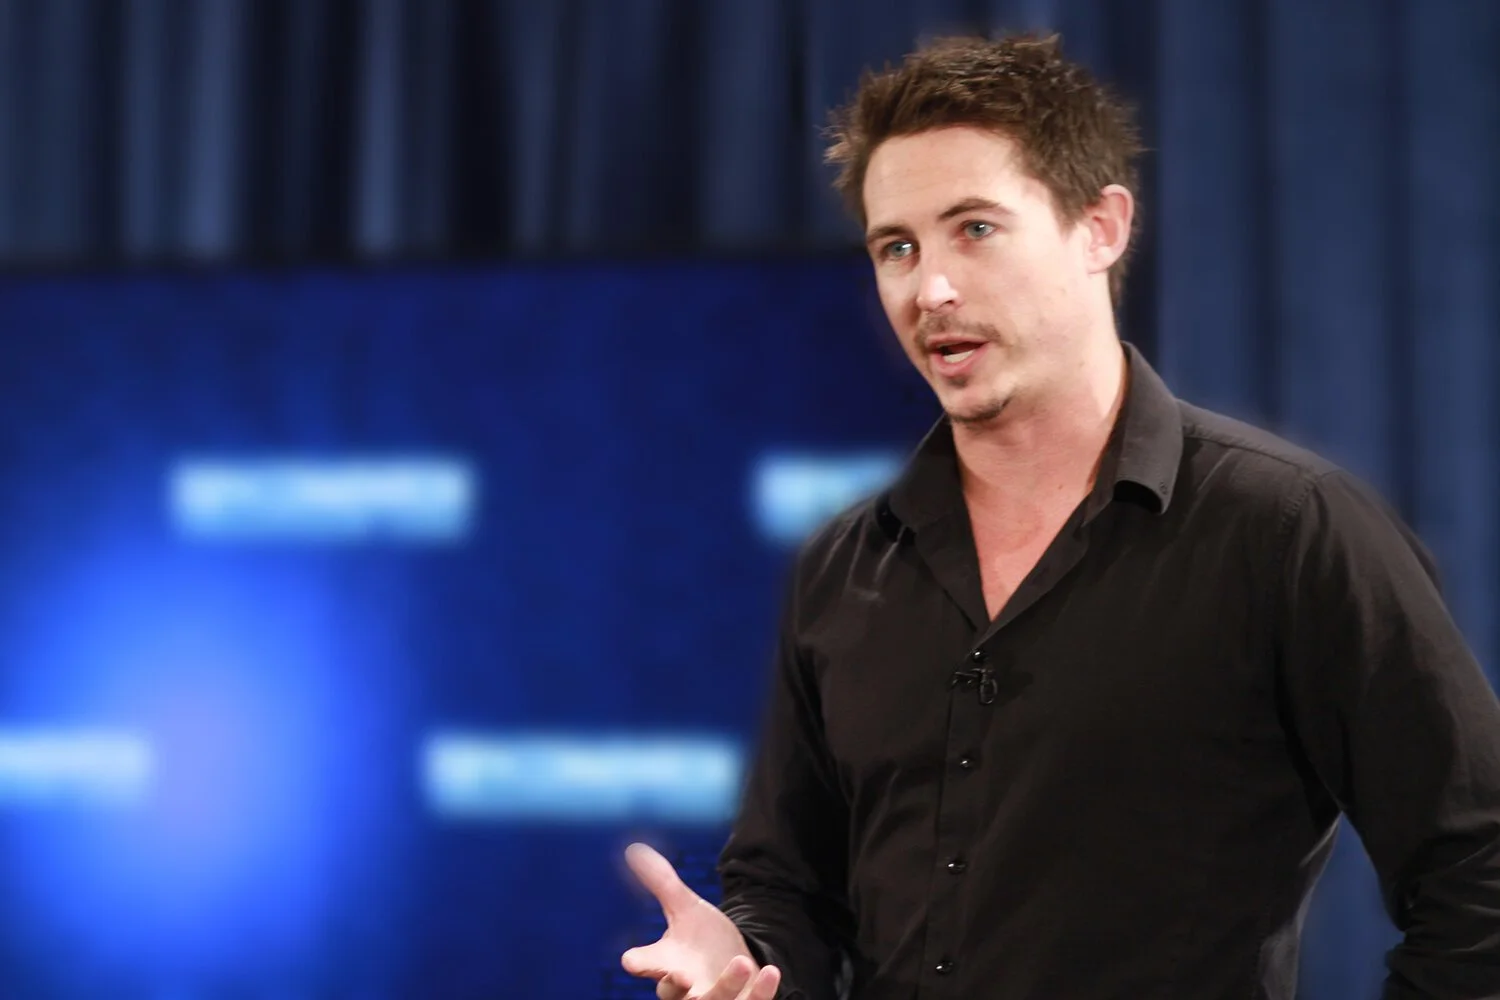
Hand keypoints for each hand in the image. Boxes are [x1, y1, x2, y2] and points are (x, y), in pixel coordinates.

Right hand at [620, 842, 782, 999]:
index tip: (632, 960)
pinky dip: (759, 992)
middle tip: (680, 976)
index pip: (643, 963)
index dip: (638, 963)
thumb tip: (633, 847)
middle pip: (672, 994)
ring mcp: (711, 999)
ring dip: (724, 987)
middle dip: (675, 987)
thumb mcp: (686, 908)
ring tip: (740, 962)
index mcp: (664, 962)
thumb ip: (661, 882)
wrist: (734, 965)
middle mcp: (683, 989)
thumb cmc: (701, 941)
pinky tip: (771, 971)